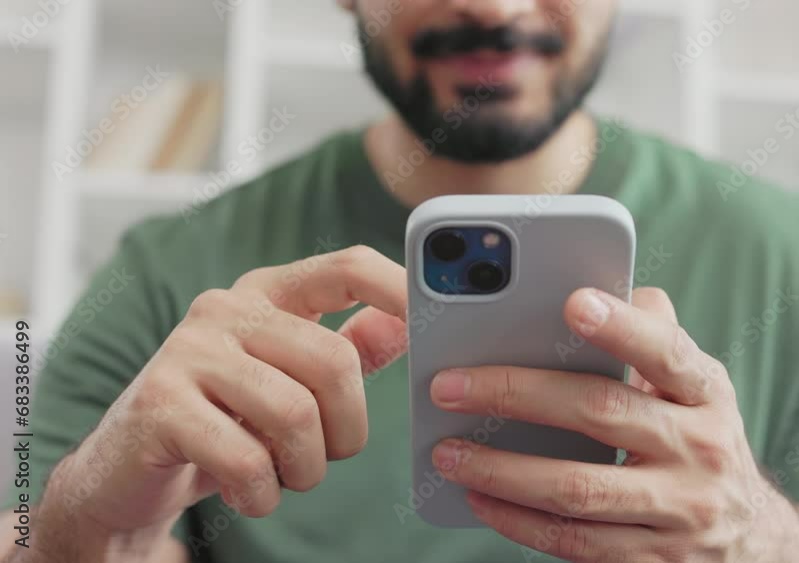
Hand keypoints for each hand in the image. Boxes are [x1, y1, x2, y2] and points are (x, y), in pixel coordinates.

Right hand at [55, 246, 407, 535]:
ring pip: (296, 414)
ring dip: (305, 468)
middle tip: (326, 455)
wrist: (124, 470)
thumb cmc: (224, 421)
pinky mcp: (159, 403)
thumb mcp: (288, 379)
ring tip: (283, 475)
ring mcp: (188, 351)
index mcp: (267, 293)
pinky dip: (262, 493)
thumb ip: (348, 348)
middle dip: (347, 430)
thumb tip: (408, 324)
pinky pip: (249, 459)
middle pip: (335, 361)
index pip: (347, 268)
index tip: (434, 324)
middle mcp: (226, 308)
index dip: (400, 290)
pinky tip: (247, 491)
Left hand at [429, 287, 767, 561]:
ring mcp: (677, 513)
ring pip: (577, 489)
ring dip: (501, 469)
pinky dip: (518, 521)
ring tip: (448, 451)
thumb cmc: (700, 443)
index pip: (666, 352)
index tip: (573, 303)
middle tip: (450, 386)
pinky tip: (479, 498)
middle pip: (600, 413)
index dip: (622, 328)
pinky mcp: (649, 562)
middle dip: (517, 395)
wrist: (750, 541)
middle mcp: (699, 451)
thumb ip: (655, 338)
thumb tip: (605, 289)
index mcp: (707, 394)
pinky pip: (573, 542)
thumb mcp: (697, 391)